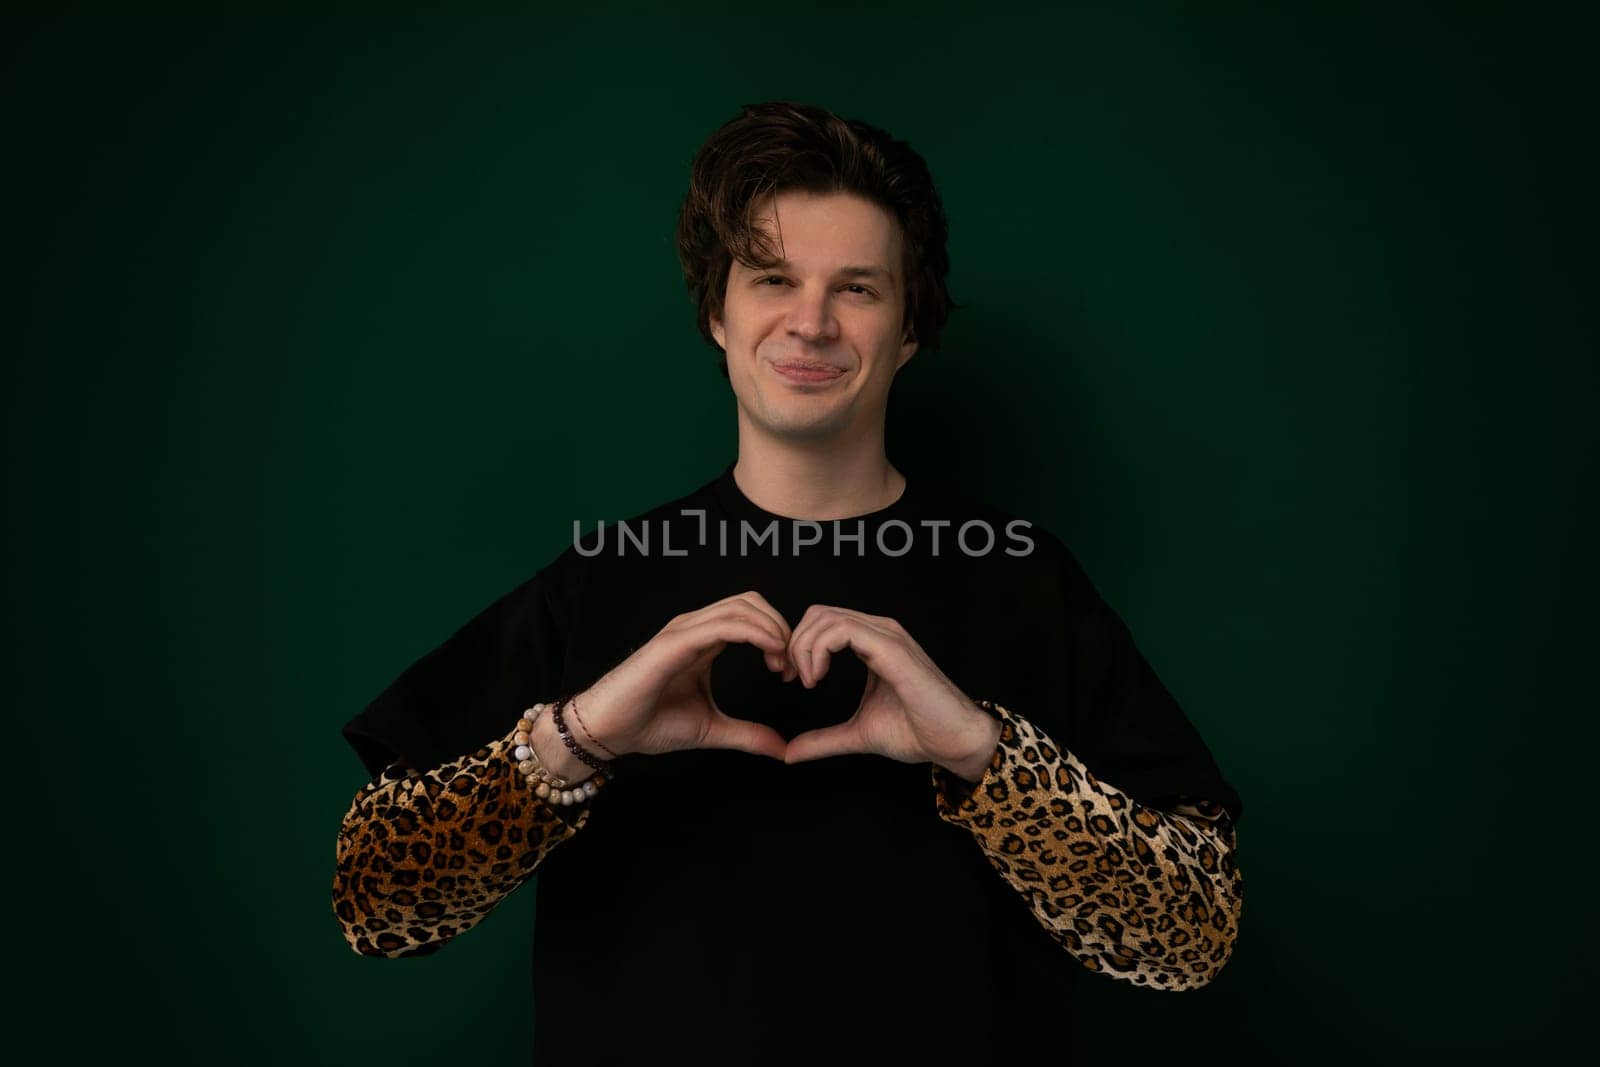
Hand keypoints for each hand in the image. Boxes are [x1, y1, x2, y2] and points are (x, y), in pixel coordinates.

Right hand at [571, 591, 797, 761]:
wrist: (608, 731)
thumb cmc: (649, 724)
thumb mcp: (712, 729)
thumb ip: (747, 734)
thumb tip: (781, 749)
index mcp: (703, 640)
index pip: (750, 615)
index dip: (777, 635)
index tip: (787, 670)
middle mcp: (694, 628)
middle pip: (750, 602)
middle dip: (780, 627)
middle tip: (789, 665)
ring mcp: (683, 632)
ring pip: (740, 607)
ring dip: (772, 629)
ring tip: (781, 661)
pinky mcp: (674, 644)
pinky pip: (723, 626)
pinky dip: (755, 634)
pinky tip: (769, 654)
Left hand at [781, 605, 999, 776]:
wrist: (953, 741)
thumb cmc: (917, 732)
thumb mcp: (857, 734)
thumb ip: (823, 739)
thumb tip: (790, 753)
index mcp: (872, 642)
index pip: (822, 622)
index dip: (798, 645)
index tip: (790, 679)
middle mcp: (879, 631)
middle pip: (818, 614)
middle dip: (795, 643)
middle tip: (791, 678)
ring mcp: (887, 636)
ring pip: (826, 618)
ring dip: (804, 648)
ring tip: (807, 680)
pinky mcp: (892, 648)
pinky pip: (843, 631)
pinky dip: (819, 651)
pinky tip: (817, 678)